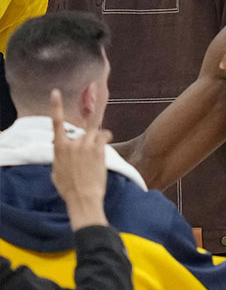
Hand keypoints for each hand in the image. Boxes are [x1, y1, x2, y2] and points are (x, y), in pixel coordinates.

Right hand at [50, 90, 112, 229]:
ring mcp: (85, 145)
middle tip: (89, 155)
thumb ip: (60, 156)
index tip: (56, 93)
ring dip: (97, 140)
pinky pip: (104, 135)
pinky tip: (105, 144)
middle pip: (82, 132)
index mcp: (58, 148)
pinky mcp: (98, 149)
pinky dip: (106, 138)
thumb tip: (62, 151)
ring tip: (96, 154)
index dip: (56, 106)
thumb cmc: (68, 187)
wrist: (82, 197)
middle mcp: (72, 143)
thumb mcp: (56, 171)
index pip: (56, 123)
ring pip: (94, 133)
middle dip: (87, 141)